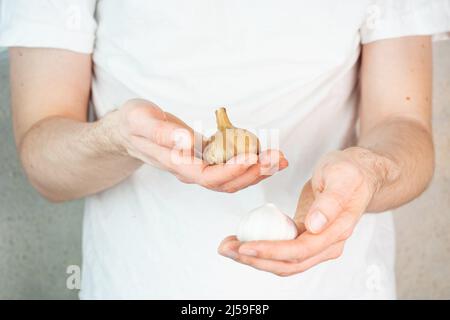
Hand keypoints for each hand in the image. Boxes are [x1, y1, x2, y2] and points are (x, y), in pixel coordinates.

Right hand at [106, 99, 287, 191]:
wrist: (126, 132)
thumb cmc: (132, 124)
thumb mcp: (140, 120)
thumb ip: (161, 132)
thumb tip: (186, 140)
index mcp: (176, 164)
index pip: (208, 176)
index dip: (233, 170)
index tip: (254, 157)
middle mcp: (189, 171)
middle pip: (226, 183)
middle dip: (254, 173)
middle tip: (278, 158)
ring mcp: (196, 168)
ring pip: (230, 179)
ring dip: (256, 171)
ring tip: (278, 159)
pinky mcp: (202, 160)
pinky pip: (228, 168)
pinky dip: (248, 164)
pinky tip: (262, 153)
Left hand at [218, 147, 395, 275]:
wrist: (360, 174)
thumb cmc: (351, 173)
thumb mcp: (342, 178)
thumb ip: (330, 202)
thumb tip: (314, 227)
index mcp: (336, 232)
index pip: (299, 251)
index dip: (271, 251)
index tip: (245, 247)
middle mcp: (326, 245)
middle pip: (287, 263)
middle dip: (255, 260)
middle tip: (226, 249)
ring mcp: (315, 244)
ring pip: (282, 261)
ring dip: (254, 258)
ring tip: (227, 247)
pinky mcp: (305, 237)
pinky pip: (281, 249)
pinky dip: (261, 248)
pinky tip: (243, 240)